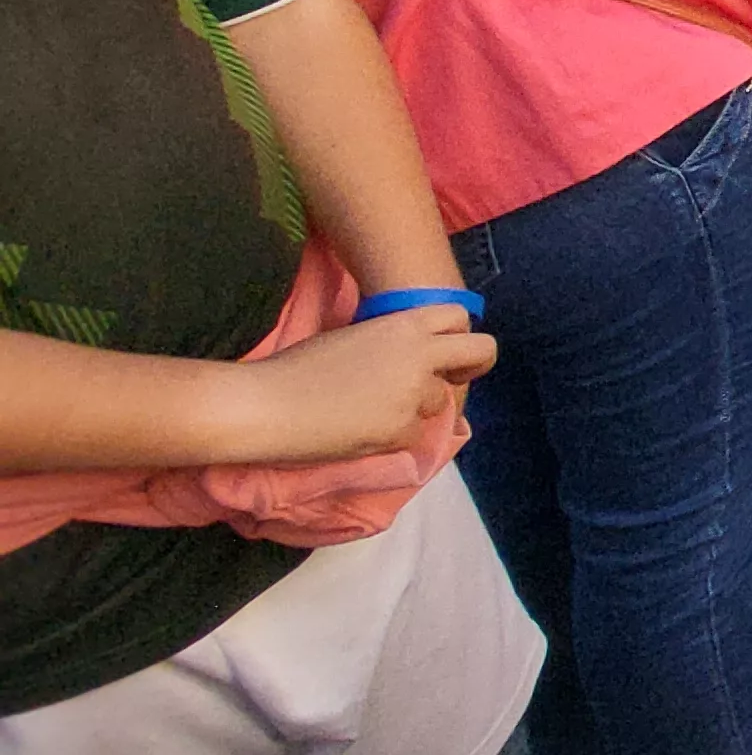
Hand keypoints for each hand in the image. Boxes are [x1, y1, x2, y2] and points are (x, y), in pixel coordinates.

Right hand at [228, 310, 494, 464]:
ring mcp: (413, 393)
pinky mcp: (400, 429)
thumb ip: (394, 344)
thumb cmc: (297, 366)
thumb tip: (416, 359)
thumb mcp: (356, 338)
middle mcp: (419, 354)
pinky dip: (392, 437)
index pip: (459, 317)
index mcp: (404, 324)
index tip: (444, 351)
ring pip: (440, 403)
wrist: (265, 403)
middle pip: (482, 352)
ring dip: (416, 409)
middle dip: (472, 367)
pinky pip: (411, 435)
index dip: (455, 335)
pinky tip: (358, 431)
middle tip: (453, 380)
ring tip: (370, 411)